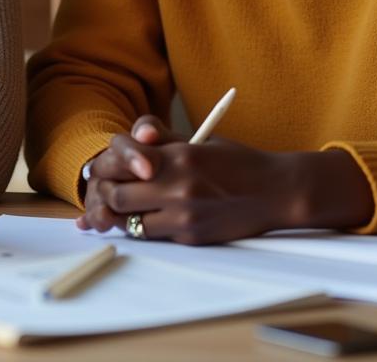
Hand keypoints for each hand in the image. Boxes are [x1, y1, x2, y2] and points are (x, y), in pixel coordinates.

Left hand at [78, 115, 372, 243]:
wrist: (275, 191)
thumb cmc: (235, 161)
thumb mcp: (198, 140)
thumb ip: (162, 139)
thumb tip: (131, 138)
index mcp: (178, 155)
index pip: (121, 162)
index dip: (105, 166)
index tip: (101, 168)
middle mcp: (179, 187)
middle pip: (118, 196)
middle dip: (107, 192)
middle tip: (105, 189)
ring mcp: (185, 216)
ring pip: (131, 222)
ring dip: (121, 215)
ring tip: (121, 206)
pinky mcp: (192, 238)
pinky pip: (154, 237)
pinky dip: (144, 229)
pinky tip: (145, 219)